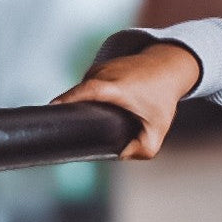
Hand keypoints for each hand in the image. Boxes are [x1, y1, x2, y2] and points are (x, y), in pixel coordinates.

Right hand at [51, 42, 200, 159]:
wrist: (168, 66)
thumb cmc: (162, 97)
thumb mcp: (158, 128)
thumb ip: (144, 149)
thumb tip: (121, 155)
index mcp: (115, 88)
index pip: (84, 92)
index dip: (66, 100)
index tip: (52, 111)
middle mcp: (103, 74)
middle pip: (77, 96)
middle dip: (75, 114)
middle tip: (78, 132)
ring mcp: (98, 68)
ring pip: (81, 93)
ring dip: (85, 107)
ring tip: (97, 119)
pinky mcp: (96, 68)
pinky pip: (85, 87)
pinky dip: (89, 99)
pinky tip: (98, 109)